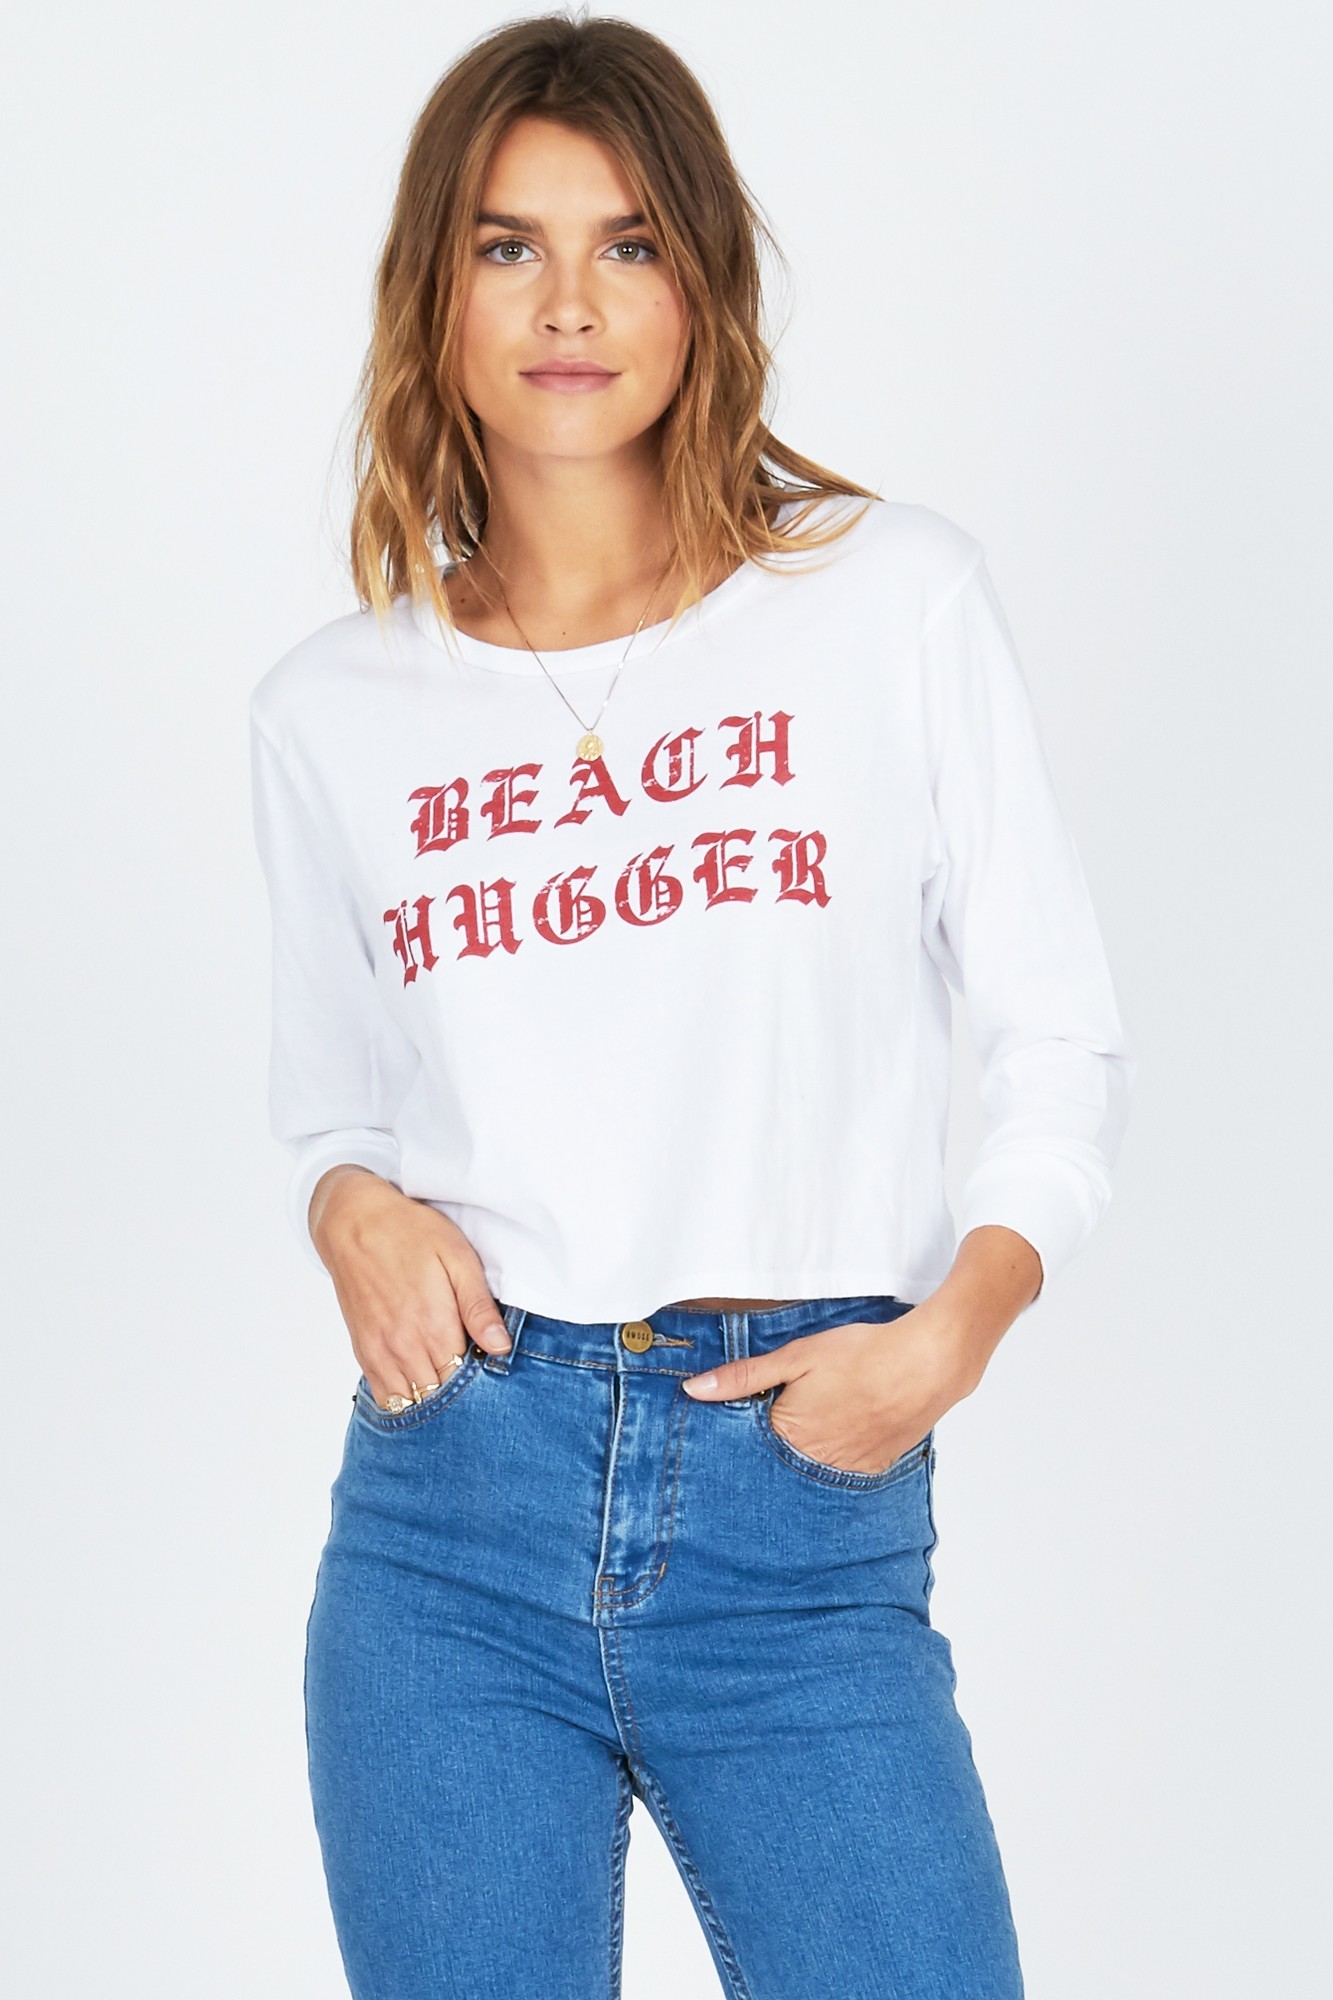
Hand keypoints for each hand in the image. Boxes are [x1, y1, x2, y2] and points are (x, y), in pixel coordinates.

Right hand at [309, 1167, 512, 1408]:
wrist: (354, 1221)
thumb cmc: (409, 1233)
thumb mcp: (457, 1257)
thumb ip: (478, 1307)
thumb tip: (500, 1347)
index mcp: (434, 1325)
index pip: (464, 1380)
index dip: (481, 1380)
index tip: (490, 1367)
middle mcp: (404, 1346)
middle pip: (439, 1395)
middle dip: (459, 1393)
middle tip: (474, 1379)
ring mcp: (380, 1351)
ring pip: (411, 1402)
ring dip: (431, 1399)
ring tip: (448, 1383)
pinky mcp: (363, 1349)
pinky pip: (384, 1394)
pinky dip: (403, 1399)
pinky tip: (419, 1387)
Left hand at [679, 1227, 1043, 1472]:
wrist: (929, 1364)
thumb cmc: (863, 1354)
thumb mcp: (796, 1356)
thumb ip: (744, 1377)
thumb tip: (695, 1391)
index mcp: (790, 1436)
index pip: (748, 1451)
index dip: (740, 1437)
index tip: (733, 1430)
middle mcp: (817, 1463)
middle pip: (778, 1466)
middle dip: (769, 1452)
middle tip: (775, 1428)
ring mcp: (848, 1470)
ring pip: (810, 1471)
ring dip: (803, 1457)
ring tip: (812, 1426)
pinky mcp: (874, 1468)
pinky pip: (842, 1472)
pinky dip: (833, 1457)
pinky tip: (838, 1432)